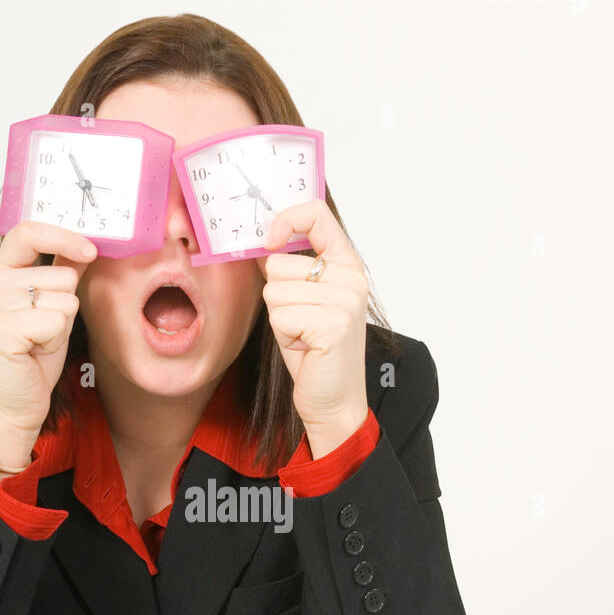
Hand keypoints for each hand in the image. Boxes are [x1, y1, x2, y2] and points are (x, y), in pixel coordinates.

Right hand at [0, 222, 96, 470]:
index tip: (89, 250)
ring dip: (61, 325)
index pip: (28, 232)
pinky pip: (57, 320)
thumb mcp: (52, 307)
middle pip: (60, 275)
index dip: (62, 237)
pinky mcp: (2, 329)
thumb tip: (85, 246)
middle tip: (43, 331)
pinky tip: (35, 351)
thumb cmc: (32, 358)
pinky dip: (55, 340)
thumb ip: (62, 272)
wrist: (15, 403)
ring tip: (38, 341)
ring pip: (64, 298)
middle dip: (65, 306)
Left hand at [257, 198, 369, 457]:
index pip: (316, 214)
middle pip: (278, 264)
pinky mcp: (332, 325)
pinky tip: (304, 348)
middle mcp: (351, 278)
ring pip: (275, 291)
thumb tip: (261, 244)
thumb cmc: (315, 352)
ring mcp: (345, 301)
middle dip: (277, 296)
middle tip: (299, 322)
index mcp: (347, 264)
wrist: (335, 400)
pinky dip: (283, 335)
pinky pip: (280, 316)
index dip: (286, 220)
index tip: (270, 240)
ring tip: (302, 336)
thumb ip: (290, 269)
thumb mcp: (303, 301)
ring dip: (280, 318)